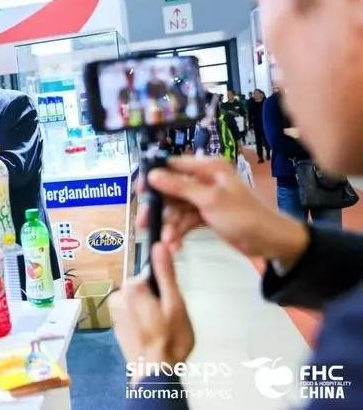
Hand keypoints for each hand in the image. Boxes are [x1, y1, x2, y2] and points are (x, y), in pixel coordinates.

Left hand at [109, 244, 193, 381]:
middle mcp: (118, 297)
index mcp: (131, 288)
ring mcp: (116, 313)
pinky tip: (153, 334)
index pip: (151, 275)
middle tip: (168, 317)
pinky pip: (134, 315)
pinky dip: (144, 321)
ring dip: (151, 311)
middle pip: (144, 288)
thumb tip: (159, 245)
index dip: (164, 287)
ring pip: (140, 302)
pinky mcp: (118, 327)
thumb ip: (166, 273)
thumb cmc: (169, 340)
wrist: (155, 373)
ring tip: (162, 328)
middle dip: (158, 299)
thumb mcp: (174, 303)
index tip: (170, 302)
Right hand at [138, 156, 307, 268]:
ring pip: (177, 208)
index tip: (139, 191)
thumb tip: (152, 174)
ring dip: (169, 224)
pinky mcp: (206, 215)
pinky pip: (186, 221)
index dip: (154, 176)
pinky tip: (175, 245)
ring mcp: (205, 199)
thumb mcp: (209, 200)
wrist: (270, 242)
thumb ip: (180, 186)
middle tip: (144, 222)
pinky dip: (180, 232)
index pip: (173, 165)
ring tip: (165, 241)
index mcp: (208, 168)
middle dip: (159, 208)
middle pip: (171, 189)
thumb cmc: (243, 216)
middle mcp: (204, 180)